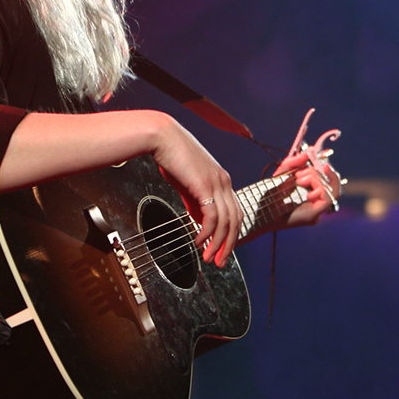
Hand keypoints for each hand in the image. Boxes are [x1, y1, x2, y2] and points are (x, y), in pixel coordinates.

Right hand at [149, 114, 243, 266]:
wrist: (162, 137)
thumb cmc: (172, 157)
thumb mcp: (188, 184)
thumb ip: (196, 201)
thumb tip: (200, 221)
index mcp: (222, 180)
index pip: (235, 212)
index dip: (231, 234)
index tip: (221, 249)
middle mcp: (224, 182)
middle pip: (236, 220)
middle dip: (228, 244)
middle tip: (219, 261)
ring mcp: (217, 183)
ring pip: (226, 222)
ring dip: (217, 243)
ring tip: (207, 257)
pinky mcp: (205, 185)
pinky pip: (212, 216)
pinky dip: (206, 233)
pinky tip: (197, 241)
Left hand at [272, 150, 341, 228]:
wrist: (261, 210)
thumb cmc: (271, 195)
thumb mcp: (282, 173)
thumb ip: (293, 162)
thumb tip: (307, 154)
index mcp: (312, 195)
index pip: (331, 184)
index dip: (331, 172)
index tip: (323, 163)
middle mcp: (317, 204)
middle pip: (330, 184)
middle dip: (315, 173)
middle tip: (298, 174)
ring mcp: (317, 211)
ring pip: (332, 190)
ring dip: (316, 179)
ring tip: (299, 180)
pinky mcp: (313, 216)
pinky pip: (328, 199)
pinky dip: (320, 190)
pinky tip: (307, 193)